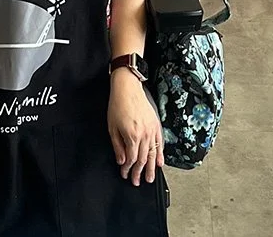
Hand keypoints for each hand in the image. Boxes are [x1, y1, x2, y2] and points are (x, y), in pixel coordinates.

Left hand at [107, 68, 162, 185]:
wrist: (128, 89)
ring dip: (152, 168)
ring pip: (153, 154)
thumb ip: (118, 146)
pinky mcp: (156, 125)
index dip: (128, 169)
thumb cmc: (117, 106)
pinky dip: (160, 154)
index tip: (125, 175)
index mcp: (132, 136)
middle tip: (137, 182)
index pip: (132, 159)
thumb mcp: (112, 128)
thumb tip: (122, 161)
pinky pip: (160, 143)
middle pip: (143, 159)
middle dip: (140, 172)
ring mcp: (152, 130)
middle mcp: (144, 135)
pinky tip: (160, 162)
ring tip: (150, 178)